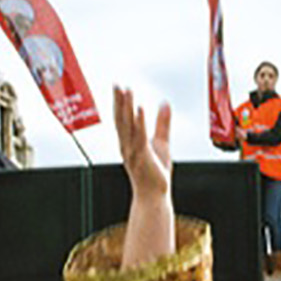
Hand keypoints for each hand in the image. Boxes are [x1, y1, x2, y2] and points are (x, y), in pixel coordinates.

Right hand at [114, 85, 171, 200]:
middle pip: (120, 119)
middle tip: (116, 84)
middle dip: (118, 101)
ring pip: (127, 125)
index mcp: (128, 143)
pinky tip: (139, 108)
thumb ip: (162, 123)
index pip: (122, 119)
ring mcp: (133, 151)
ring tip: (127, 90)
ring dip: (126, 107)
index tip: (119, 87)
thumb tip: (165, 103)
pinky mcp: (142, 156)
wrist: (153, 196)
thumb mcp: (162, 142)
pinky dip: (139, 122)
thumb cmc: (155, 174)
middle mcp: (127, 146)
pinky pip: (139, 136)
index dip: (120, 103)